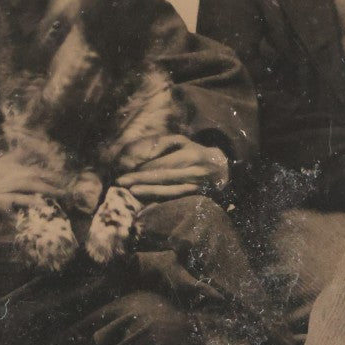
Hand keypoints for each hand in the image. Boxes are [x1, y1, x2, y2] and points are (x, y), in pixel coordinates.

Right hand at [0, 153, 65, 215]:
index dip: (47, 159)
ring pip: (26, 186)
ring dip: (44, 191)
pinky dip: (23, 207)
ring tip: (59, 196)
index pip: (30, 157)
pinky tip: (34, 210)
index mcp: (6, 164)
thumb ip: (10, 162)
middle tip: (68, 184)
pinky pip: (11, 203)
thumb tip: (27, 157)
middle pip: (33, 173)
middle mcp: (6, 173)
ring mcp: (0, 186)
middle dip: (52, 178)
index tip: (64, 163)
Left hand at [115, 134, 229, 199]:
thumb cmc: (196, 153)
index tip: (127, 170)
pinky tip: (145, 202)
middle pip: (164, 177)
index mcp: (191, 156)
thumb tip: (146, 152)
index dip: (145, 168)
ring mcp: (196, 187)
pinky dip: (159, 200)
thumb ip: (164, 143)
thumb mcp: (184, 142)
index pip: (164, 163)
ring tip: (130, 190)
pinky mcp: (195, 197)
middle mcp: (194, 172)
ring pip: (169, 190)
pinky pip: (174, 199)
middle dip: (141, 179)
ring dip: (148, 191)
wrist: (223, 170)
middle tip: (121, 181)